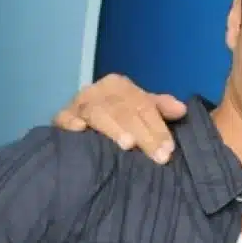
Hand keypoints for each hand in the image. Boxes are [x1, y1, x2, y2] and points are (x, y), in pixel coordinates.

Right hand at [53, 73, 186, 163]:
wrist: (80, 120)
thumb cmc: (117, 117)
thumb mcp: (140, 109)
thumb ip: (160, 108)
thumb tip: (181, 109)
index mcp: (119, 86)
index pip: (143, 105)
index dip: (158, 127)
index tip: (169, 149)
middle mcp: (98, 91)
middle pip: (123, 110)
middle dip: (143, 134)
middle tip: (157, 156)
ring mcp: (77, 104)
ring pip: (97, 113)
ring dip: (113, 127)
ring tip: (127, 144)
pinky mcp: (60, 117)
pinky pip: (63, 118)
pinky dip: (70, 122)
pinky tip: (80, 131)